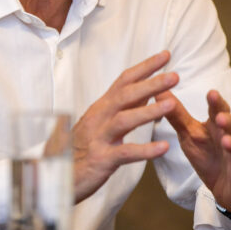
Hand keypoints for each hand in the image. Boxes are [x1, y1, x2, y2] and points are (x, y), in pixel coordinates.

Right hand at [71, 50, 179, 202]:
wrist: (56, 174)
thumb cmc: (82, 148)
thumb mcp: (101, 121)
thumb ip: (123, 106)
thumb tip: (146, 89)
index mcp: (102, 107)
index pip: (124, 80)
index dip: (145, 66)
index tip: (166, 55)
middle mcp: (99, 117)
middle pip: (126, 95)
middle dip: (151, 83)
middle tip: (174, 76)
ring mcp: (99, 138)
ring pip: (124, 119)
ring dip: (149, 110)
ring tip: (172, 105)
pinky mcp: (101, 159)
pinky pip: (125, 153)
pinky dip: (145, 150)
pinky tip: (164, 147)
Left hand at [158, 88, 230, 213]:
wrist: (225, 186)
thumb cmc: (207, 154)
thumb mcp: (189, 134)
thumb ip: (176, 114)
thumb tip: (158, 92)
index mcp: (220, 126)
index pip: (220, 110)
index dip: (217, 102)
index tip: (211, 93)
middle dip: (229, 121)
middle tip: (220, 118)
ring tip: (226, 142)